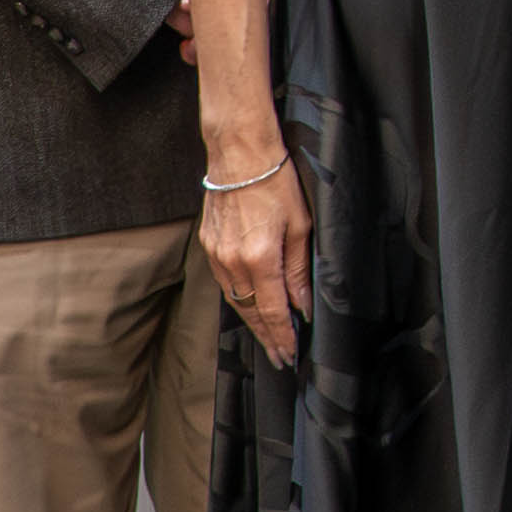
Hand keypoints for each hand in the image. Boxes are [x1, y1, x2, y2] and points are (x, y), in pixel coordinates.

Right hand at [199, 151, 310, 366]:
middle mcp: (234, 262)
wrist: (239, 154)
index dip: (281, 336)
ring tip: (267, 338)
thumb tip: (302, 303)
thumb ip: (299, 270)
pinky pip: (224, 283)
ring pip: (236, 300)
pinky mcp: (209, 246)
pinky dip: (238, 298)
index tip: (289, 353)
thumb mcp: (300, 226)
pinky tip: (249, 306)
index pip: (272, 311)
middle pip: (251, 312)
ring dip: (252, 321)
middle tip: (279, 357)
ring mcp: (217, 255)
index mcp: (260, 258)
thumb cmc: (275, 182)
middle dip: (267, 337)